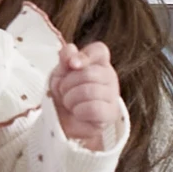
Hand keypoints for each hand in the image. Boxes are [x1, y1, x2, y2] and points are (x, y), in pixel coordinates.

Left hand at [50, 38, 124, 152]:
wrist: (64, 121)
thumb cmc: (65, 93)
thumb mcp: (60, 73)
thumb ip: (65, 59)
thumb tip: (71, 50)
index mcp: (98, 63)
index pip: (100, 50)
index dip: (85, 56)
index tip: (72, 65)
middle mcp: (109, 77)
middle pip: (88, 73)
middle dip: (68, 84)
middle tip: (65, 92)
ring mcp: (113, 95)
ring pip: (89, 91)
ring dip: (71, 99)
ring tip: (70, 104)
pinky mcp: (111, 114)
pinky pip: (93, 109)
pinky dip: (79, 112)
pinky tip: (78, 113)